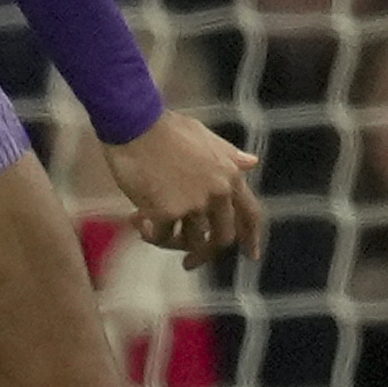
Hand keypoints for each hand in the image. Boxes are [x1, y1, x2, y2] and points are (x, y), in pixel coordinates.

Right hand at [102, 110, 264, 270]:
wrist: (135, 123)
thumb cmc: (166, 127)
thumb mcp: (205, 137)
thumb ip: (229, 155)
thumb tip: (251, 162)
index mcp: (230, 175)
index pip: (251, 214)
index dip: (252, 238)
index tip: (251, 255)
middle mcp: (217, 193)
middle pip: (222, 237)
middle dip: (205, 254)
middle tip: (189, 263)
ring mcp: (193, 203)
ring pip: (190, 241)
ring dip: (171, 243)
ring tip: (151, 231)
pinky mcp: (166, 211)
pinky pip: (161, 236)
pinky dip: (149, 234)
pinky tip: (135, 220)